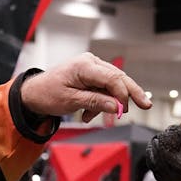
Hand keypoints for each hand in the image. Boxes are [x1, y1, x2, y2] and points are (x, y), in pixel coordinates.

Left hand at [19, 53, 151, 122]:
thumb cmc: (47, 94)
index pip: (113, 78)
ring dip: (107, 104)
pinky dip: (100, 102)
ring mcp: (92, 68)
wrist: (34, 93)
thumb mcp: (71, 101)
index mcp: (85, 66)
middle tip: (146, 105)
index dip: (122, 95)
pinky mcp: (91, 75)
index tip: (123, 111)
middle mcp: (91, 63)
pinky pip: (104, 89)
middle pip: (119, 78)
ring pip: (112, 85)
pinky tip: (88, 113)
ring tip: (91, 117)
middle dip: (131, 94)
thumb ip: (95, 102)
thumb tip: (116, 107)